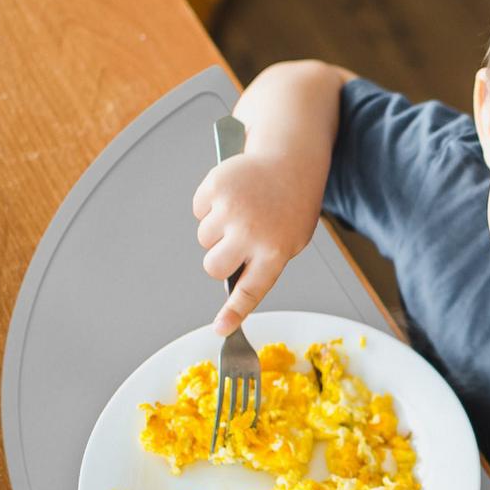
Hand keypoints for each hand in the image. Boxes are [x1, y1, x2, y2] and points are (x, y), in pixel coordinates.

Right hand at [192, 149, 321, 334]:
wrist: (291, 160)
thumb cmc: (291, 205)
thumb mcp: (290, 239)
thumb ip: (264, 262)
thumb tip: (231, 283)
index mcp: (276, 250)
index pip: (250, 290)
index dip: (234, 312)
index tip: (221, 329)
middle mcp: (252, 232)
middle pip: (213, 267)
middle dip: (218, 260)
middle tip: (234, 245)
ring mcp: (232, 209)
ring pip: (204, 239)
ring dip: (217, 230)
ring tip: (242, 211)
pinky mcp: (216, 187)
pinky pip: (198, 210)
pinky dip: (210, 205)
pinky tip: (233, 195)